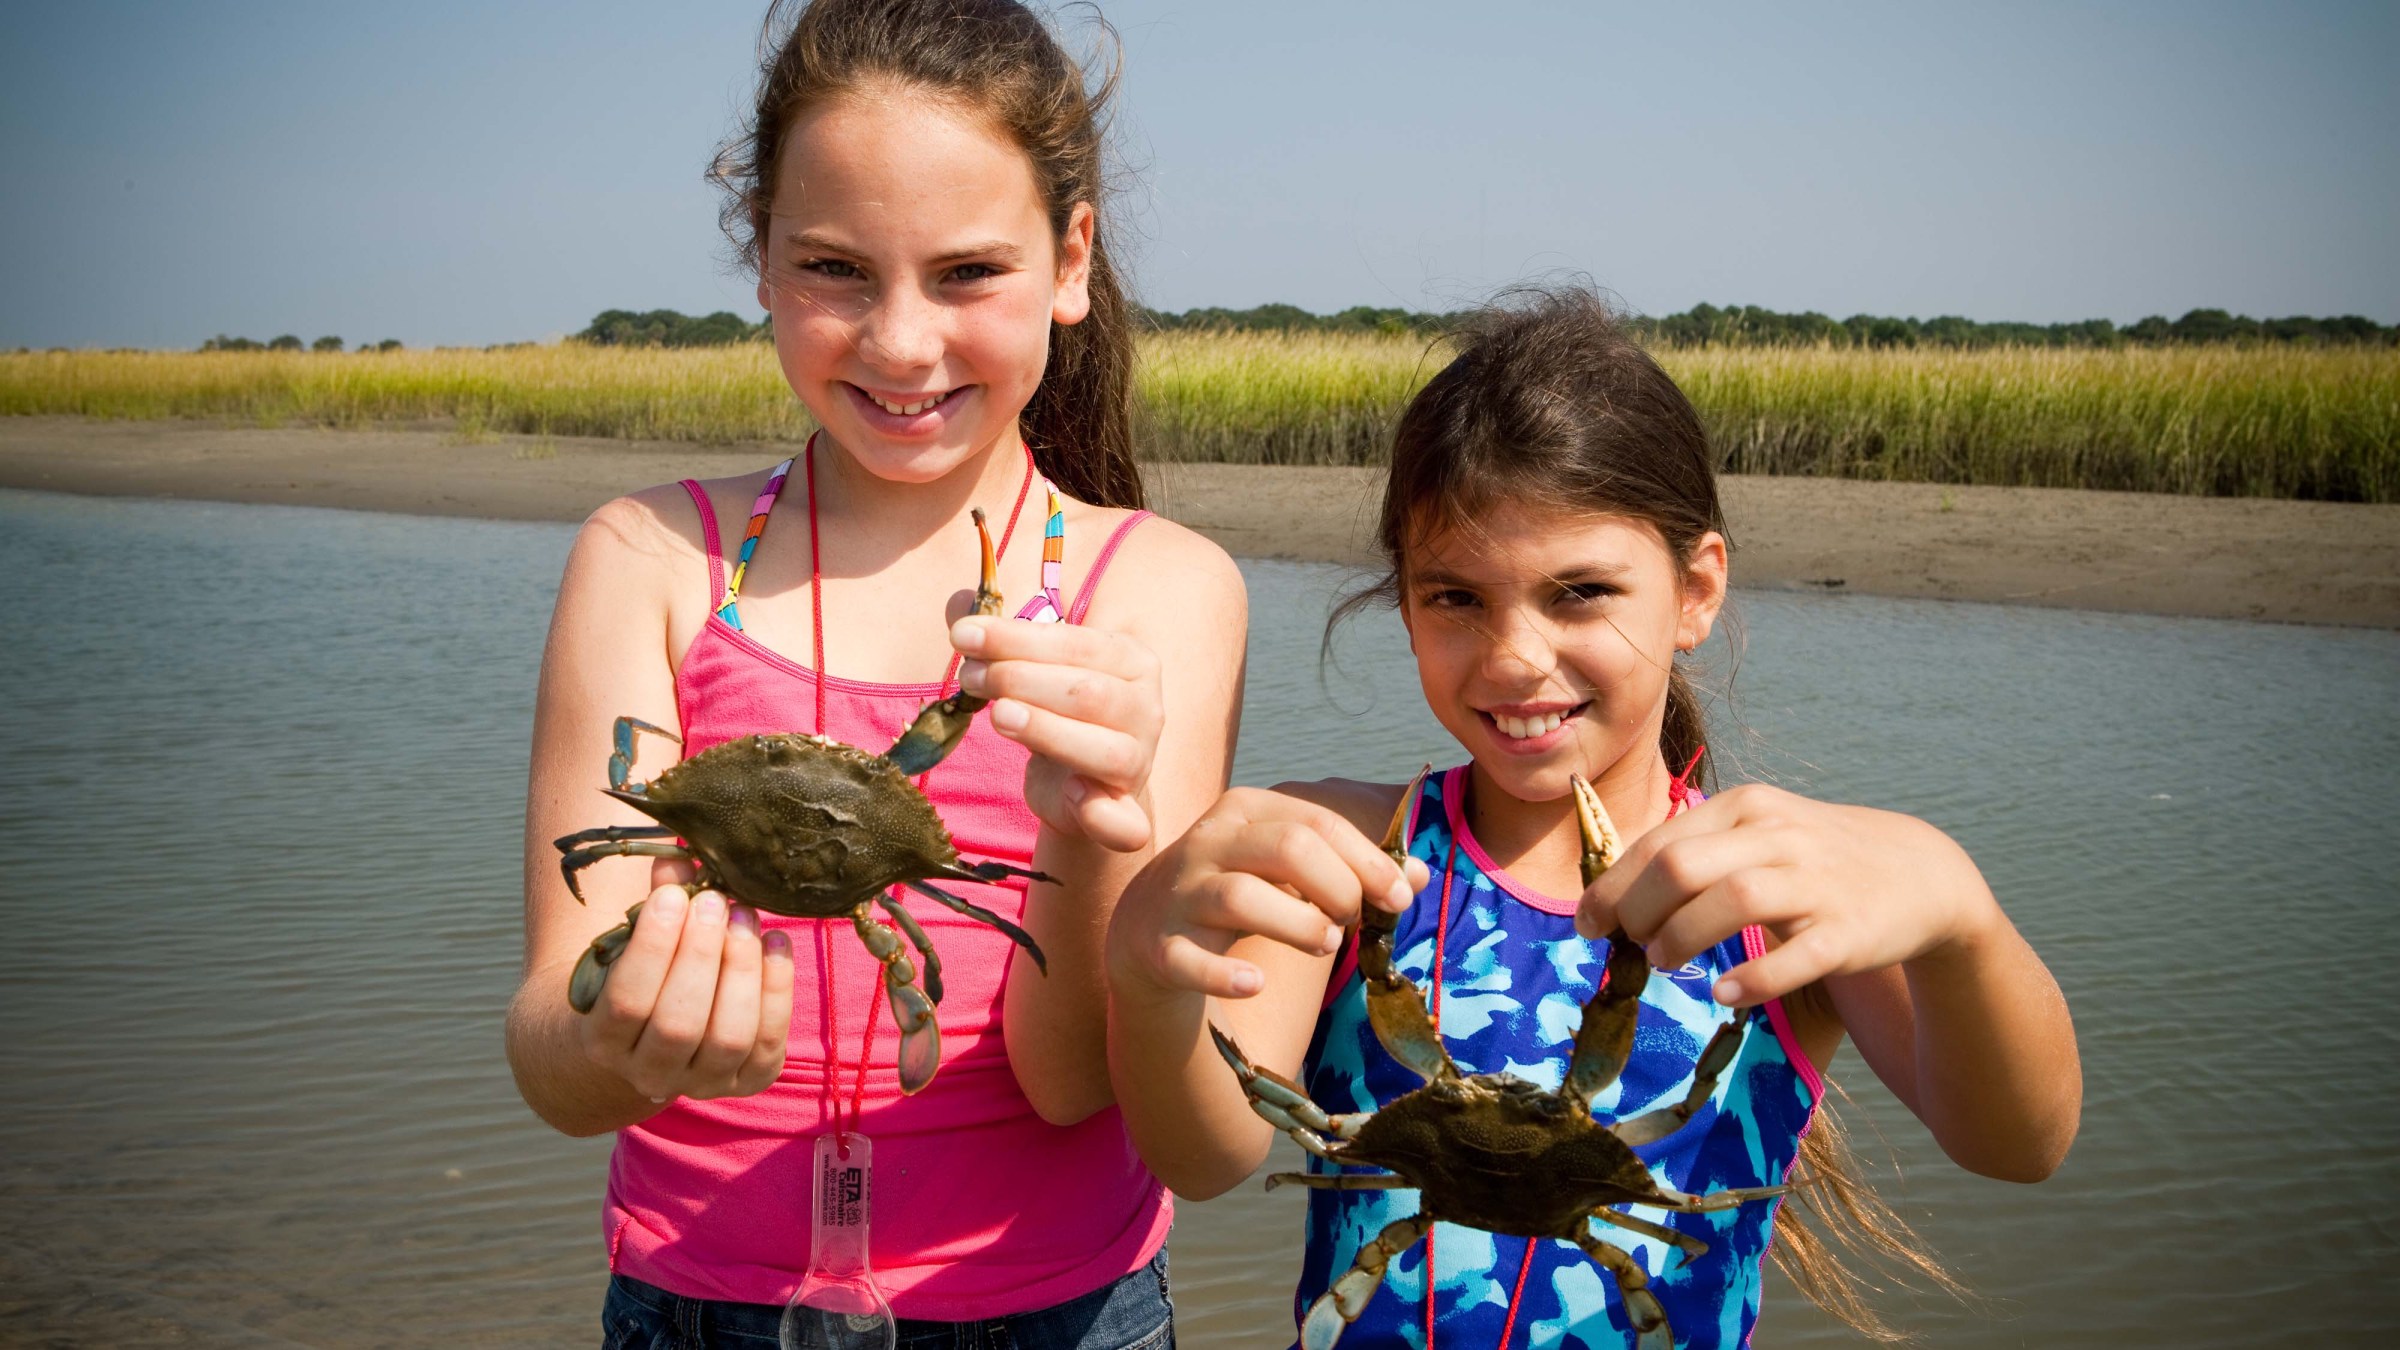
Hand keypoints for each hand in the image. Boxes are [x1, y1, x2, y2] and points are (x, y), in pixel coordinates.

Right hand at [576, 861, 795, 1103]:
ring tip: (746, 916)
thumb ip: (656, 903)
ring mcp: (701, 1083)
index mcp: (604, 1041)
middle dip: (701, 954)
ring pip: (728, 1036)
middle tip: (715, 901)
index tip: (673, 897)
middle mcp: (649, 1073)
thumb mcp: (635, 940)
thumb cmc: (642, 971)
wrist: (654, 1032)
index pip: (627, 1002)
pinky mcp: (748, 1081)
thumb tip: (679, 860)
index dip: (653, 947)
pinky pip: (769, 1040)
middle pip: (679, 1023)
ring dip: (742, 969)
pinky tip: (776, 941)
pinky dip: (778, 987)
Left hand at [952, 614, 1163, 851]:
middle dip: (1021, 679)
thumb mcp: (1031, 672)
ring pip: (1105, 748)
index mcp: (1129, 660)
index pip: (1074, 642)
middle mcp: (1146, 707)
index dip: (1016, 637)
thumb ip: (998, 640)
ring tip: (999, 715)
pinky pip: (1128, 822)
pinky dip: (1105, 815)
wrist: (1080, 786)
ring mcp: (1141, 760)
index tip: (963, 635)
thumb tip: (958, 603)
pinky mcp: (1127, 811)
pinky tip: (1074, 796)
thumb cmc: (1056, 714)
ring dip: (1049, 731)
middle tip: (970, 677)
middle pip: (1087, 691)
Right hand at [1106, 787, 1427, 999]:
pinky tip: (1258, 984)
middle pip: (1286, 849)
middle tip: (1353, 920)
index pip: (1317, 824)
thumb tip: (1420, 874)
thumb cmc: (1235, 891)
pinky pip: (1190, 960)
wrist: (1144, 930)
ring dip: (1298, 924)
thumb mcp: (1287, 869)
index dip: (1369, 862)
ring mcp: (1178, 893)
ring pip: (1241, 897)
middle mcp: (1208, 842)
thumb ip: (1351, 867)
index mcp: (1245, 811)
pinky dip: (1225, 975)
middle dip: (1337, 886)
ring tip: (1326, 945)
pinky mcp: (1157, 946)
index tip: (1401, 898)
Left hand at [1577, 784, 1999, 1008]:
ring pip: (1732, 900)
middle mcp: (1777, 837)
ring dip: (1682, 937)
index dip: (1612, 888)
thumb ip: (1697, 854)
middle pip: (1682, 865)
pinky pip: (1796, 955)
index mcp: (1746, 809)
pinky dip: (1753, 977)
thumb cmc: (1815, 859)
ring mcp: (1815, 882)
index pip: (1659, 843)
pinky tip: (1724, 993)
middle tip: (1629, 944)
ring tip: (1663, 964)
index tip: (1587, 924)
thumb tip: (1619, 895)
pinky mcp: (1849, 931)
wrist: (1922, 873)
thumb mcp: (1758, 834)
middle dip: (1637, 910)